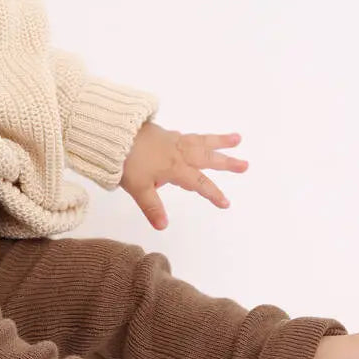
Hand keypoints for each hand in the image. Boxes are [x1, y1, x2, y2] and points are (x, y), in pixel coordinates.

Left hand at [119, 122, 247, 229]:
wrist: (112, 132)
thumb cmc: (125, 161)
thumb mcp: (137, 188)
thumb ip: (152, 207)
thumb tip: (163, 226)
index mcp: (175, 168)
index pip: (199, 183)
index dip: (213, 193)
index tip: (226, 203)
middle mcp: (178, 152)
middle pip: (207, 158)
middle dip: (226, 162)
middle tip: (245, 165)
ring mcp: (172, 140)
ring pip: (201, 141)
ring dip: (219, 141)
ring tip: (237, 138)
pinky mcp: (164, 132)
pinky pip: (188, 135)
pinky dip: (199, 137)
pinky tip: (200, 138)